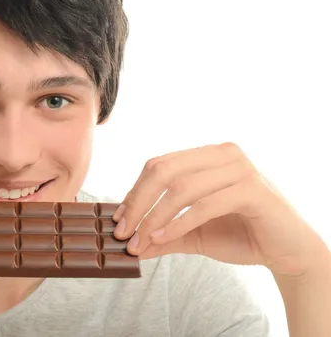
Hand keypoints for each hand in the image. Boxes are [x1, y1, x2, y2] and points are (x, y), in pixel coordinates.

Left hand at [113, 142, 328, 276]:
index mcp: (207, 156)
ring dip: (154, 218)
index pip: (158, 166)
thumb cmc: (241, 235)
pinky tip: (161, 239)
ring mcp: (239, 168)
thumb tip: (128, 244)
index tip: (117, 220)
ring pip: (181, 188)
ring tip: (139, 241)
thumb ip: (162, 235)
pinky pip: (205, 205)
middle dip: (138, 203)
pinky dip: (178, 223)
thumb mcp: (192, 234)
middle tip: (122, 232)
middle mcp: (222, 154)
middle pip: (164, 171)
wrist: (288, 251)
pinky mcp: (252, 189)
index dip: (134, 192)